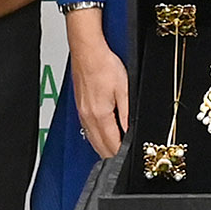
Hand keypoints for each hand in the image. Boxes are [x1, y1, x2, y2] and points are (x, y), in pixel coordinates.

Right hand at [64, 11, 128, 159]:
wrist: (88, 52)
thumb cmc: (105, 65)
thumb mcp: (124, 90)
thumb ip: (127, 114)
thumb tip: (130, 132)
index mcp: (100, 115)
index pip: (111, 144)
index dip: (121, 154)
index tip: (129, 158)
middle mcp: (88, 117)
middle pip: (99, 146)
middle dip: (112, 154)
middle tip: (124, 157)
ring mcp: (82, 113)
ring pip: (92, 140)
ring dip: (103, 147)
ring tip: (115, 151)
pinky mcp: (80, 107)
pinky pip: (88, 129)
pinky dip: (96, 136)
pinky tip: (103, 135)